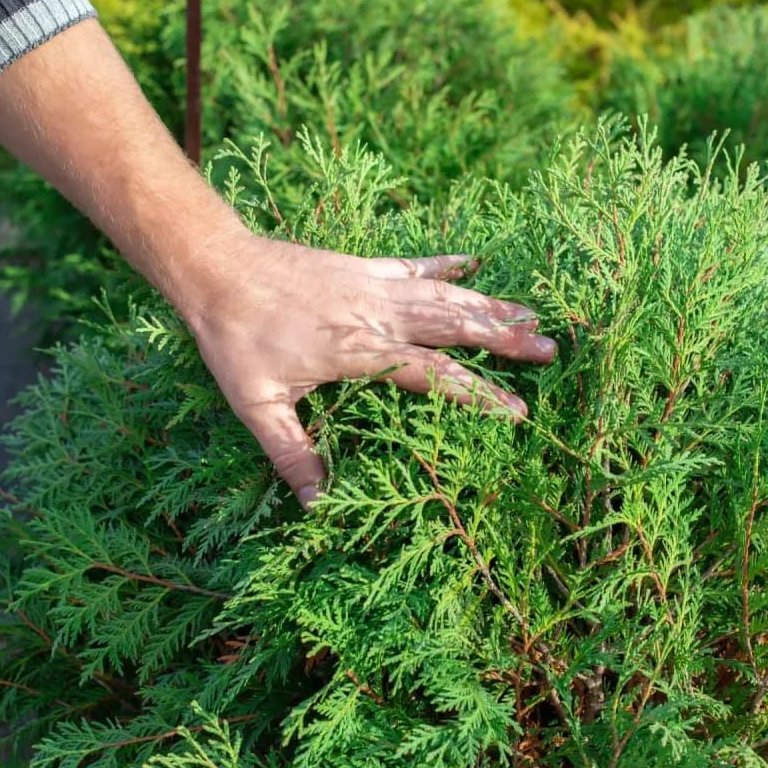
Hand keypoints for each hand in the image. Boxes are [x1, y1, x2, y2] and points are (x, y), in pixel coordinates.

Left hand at [184, 229, 556, 507]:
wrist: (216, 269)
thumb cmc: (234, 339)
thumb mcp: (257, 404)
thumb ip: (291, 454)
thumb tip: (316, 504)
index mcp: (359, 351)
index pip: (433, 375)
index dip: (477, 393)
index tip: (517, 410)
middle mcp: (376, 315)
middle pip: (454, 326)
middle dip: (504, 339)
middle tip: (551, 349)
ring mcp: (372, 286)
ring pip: (444, 295)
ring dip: (490, 304)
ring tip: (533, 312)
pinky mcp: (361, 267)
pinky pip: (414, 266)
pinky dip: (447, 265)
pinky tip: (475, 263)